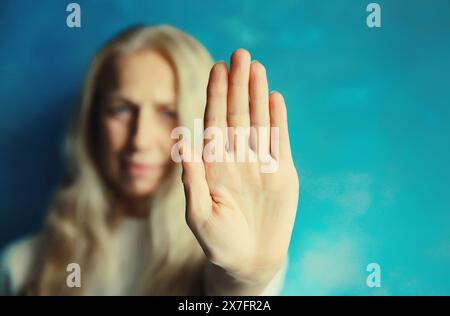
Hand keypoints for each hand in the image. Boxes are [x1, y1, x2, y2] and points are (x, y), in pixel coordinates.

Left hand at [180, 49, 298, 285]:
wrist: (249, 260)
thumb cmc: (218, 242)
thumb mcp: (198, 213)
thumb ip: (192, 179)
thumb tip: (183, 144)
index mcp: (214, 163)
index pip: (214, 121)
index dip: (215, 95)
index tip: (216, 68)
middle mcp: (237, 156)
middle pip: (237, 113)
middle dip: (237, 85)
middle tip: (239, 54)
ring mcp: (261, 162)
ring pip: (259, 121)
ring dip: (258, 94)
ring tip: (257, 68)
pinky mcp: (282, 171)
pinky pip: (280, 140)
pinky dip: (277, 119)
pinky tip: (274, 97)